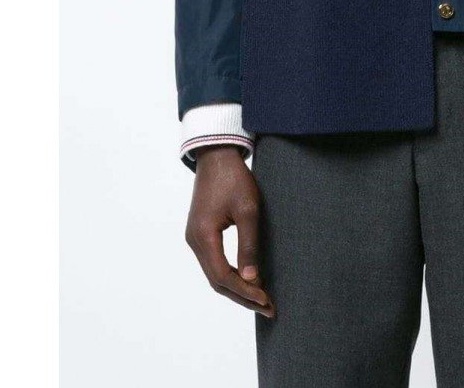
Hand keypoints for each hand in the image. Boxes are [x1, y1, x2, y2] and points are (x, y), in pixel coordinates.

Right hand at [185, 146, 274, 317]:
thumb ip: (249, 245)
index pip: (223, 276)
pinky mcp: (201, 233)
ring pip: (214, 273)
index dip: (245, 291)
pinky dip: (230, 275)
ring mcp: (195, 238)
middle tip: (268, 308)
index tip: (267, 300)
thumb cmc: (234, 178)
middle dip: (243, 296)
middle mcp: (194, 241)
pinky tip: (247, 280)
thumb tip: (252, 279)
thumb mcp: (248, 209)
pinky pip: (214, 262)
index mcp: (203, 236)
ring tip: (261, 300)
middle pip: (217, 281)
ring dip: (237, 287)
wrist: (217, 155)